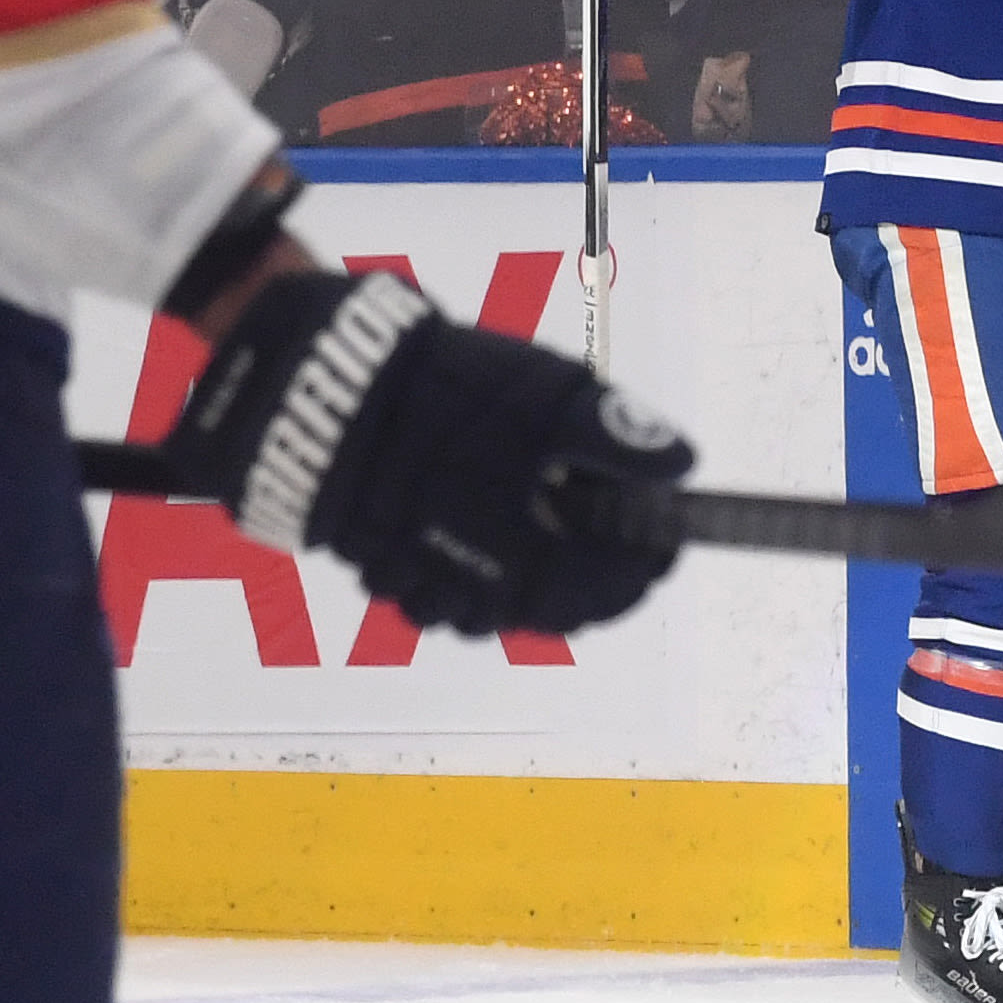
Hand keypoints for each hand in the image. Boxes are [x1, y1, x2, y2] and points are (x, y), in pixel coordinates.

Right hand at [161, 268, 692, 635]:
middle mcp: (470, 581)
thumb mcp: (544, 392)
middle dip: (586, 578)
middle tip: (608, 537)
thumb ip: (612, 431)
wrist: (325, 391)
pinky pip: (434, 597)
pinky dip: (463, 578)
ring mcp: (419, 580)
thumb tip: (678, 462)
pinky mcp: (377, 568)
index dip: (640, 569)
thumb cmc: (444, 390)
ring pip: (487, 613)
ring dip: (524, 584)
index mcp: (520, 547)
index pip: (604, 590)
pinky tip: (475, 535)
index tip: (660, 543)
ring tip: (542, 533)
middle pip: (549, 611)